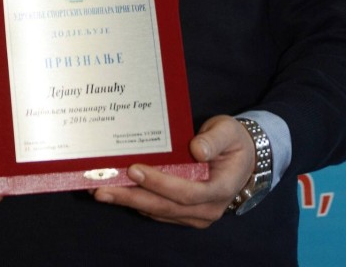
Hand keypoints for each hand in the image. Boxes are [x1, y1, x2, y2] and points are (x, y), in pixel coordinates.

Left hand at [93, 115, 254, 227]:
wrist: (243, 158)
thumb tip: (196, 149)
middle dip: (132, 198)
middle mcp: (207, 209)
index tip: (135, 170)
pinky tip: (118, 191)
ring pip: (158, 211)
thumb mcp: (228, 131)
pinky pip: (158, 210)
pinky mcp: (184, 213)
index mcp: (220, 188)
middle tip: (102, 188)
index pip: (186, 192)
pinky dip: (137, 201)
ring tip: (101, 190)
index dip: (159, 183)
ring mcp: (195, 215)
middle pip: (165, 206)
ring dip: (129, 201)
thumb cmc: (233, 141)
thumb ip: (214, 139)